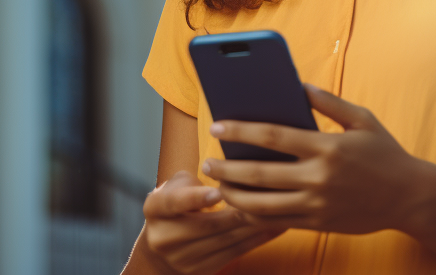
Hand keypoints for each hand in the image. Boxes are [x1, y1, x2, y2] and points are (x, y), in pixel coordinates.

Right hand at [138, 170, 284, 273]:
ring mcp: (181, 258)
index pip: (174, 202)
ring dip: (255, 226)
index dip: (196, 197)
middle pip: (207, 225)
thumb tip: (231, 170)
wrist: (162, 248)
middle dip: (239, 212)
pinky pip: (235, 253)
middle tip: (269, 196)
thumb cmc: (177, 203)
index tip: (218, 193)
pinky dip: (257, 239)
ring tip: (280, 209)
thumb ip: (196, 180)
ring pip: (225, 240)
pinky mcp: (200, 271)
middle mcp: (164, 237)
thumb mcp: (175, 186)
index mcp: (155, 208)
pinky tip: (275, 226)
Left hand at [201, 84, 433, 235]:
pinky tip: (241, 208)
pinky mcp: (319, 224)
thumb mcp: (363, 119)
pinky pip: (278, 223)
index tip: (217, 126)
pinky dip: (255, 216)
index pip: (272, 136)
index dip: (240, 131)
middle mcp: (319, 178)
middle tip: (206, 163)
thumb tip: (298, 84)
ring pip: (263, 205)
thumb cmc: (386, 153)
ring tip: (218, 188)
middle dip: (227, 169)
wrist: (411, 197)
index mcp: (326, 147)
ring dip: (235, 197)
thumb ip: (328, 102)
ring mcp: (318, 205)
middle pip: (260, 174)